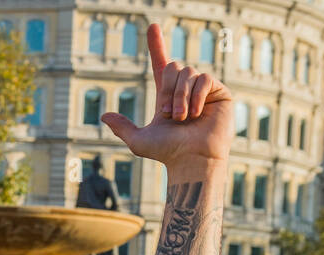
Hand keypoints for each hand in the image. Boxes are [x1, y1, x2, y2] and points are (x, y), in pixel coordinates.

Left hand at [101, 24, 231, 181]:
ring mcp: (203, 90)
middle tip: (167, 114)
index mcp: (167, 95)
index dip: (156, 45)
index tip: (152, 26)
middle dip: (166, 89)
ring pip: (188, 72)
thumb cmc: (167, 153)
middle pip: (173, 66)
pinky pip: (204, 78)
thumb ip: (122, 127)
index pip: (161, 64)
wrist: (191, 160)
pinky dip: (196, 96)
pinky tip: (195, 113)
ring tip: (181, 118)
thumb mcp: (139, 140)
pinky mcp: (219, 92)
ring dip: (180, 96)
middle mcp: (185, 89)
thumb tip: (103, 116)